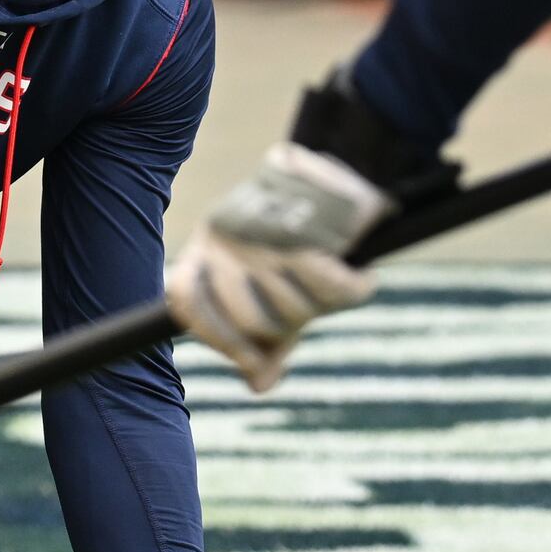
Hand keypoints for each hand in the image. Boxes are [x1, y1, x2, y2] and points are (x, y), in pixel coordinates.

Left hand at [167, 140, 388, 389]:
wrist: (348, 166)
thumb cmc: (306, 240)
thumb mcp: (275, 290)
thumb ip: (262, 339)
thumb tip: (259, 386)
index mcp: (206, 245)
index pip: (188, 304)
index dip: (220, 341)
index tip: (253, 362)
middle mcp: (225, 233)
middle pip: (250, 319)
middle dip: (288, 327)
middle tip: (313, 306)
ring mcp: (264, 225)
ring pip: (292, 307)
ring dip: (324, 305)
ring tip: (337, 281)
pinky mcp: (309, 220)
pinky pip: (333, 286)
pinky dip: (354, 288)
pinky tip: (362, 277)